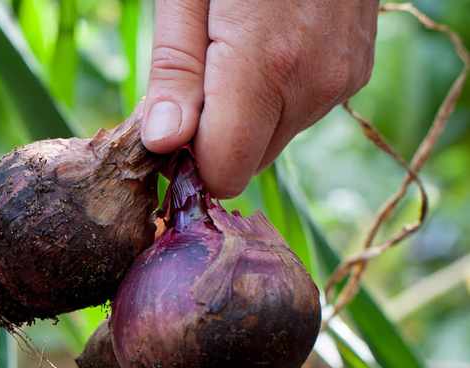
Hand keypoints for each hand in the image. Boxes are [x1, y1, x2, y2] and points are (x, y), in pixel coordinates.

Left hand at [141, 0, 376, 197]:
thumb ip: (176, 71)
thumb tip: (163, 143)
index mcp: (266, 68)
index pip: (223, 172)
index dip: (186, 159)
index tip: (167, 124)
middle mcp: (314, 84)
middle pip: (245, 161)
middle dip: (211, 137)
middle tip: (195, 77)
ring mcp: (341, 80)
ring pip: (272, 139)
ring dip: (243, 116)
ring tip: (232, 49)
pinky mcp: (355, 72)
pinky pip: (299, 112)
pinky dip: (273, 97)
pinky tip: (265, 45)